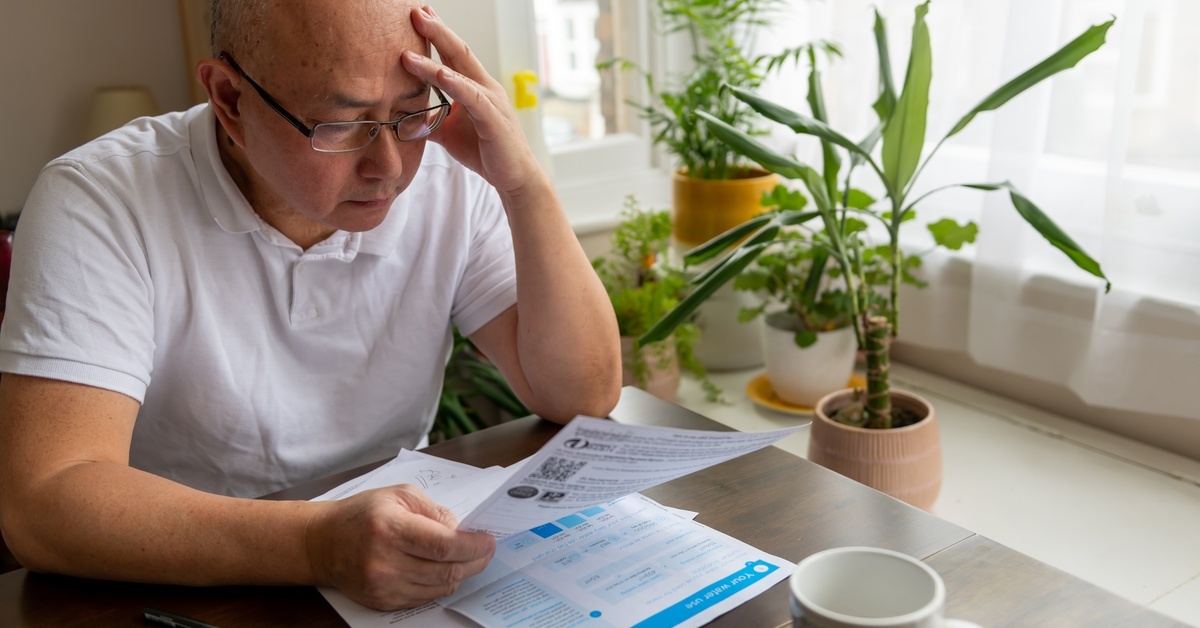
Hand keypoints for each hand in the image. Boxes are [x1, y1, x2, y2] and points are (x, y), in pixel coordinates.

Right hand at [305, 485, 494, 610]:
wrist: (322, 542)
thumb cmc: (361, 514)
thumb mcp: (398, 495)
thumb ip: (433, 510)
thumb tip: (459, 529)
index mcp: (391, 529)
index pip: (444, 546)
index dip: (473, 546)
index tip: (488, 540)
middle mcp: (386, 562)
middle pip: (446, 571)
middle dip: (475, 562)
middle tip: (486, 551)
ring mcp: (383, 586)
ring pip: (439, 588)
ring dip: (460, 574)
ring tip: (468, 560)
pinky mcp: (383, 602)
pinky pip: (424, 598)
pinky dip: (440, 585)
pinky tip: (444, 570)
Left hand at [402, 5, 547, 196]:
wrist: (514, 177)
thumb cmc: (486, 152)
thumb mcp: (449, 133)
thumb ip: (429, 121)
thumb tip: (402, 117)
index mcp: (475, 87)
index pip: (453, 54)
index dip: (436, 34)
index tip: (418, 14)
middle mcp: (485, 87)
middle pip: (458, 51)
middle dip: (436, 30)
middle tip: (415, 11)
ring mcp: (491, 100)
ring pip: (461, 69)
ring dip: (436, 52)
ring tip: (414, 38)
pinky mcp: (493, 119)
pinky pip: (472, 96)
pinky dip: (455, 83)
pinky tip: (439, 72)